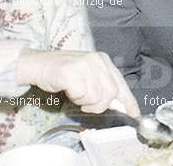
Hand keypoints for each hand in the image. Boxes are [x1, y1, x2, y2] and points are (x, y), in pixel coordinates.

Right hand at [17, 49, 139, 117]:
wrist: (38, 64)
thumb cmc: (64, 72)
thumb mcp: (88, 75)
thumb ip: (103, 86)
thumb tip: (120, 105)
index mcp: (104, 60)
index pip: (121, 84)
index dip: (128, 101)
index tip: (134, 113)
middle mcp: (97, 60)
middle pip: (111, 93)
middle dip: (100, 105)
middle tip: (87, 105)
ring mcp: (84, 65)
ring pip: (97, 96)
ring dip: (85, 102)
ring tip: (76, 94)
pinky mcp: (71, 72)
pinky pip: (82, 95)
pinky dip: (76, 98)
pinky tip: (70, 91)